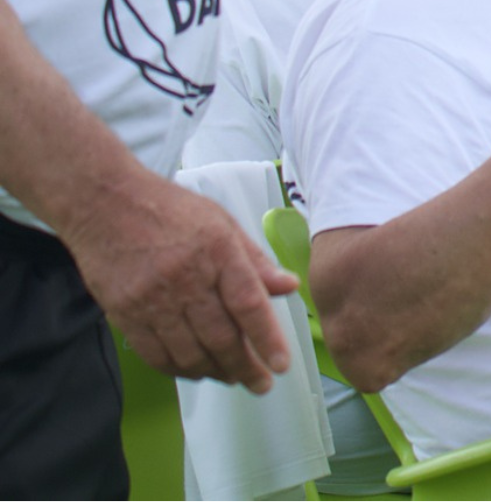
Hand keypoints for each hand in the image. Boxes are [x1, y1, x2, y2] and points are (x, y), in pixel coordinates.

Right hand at [62, 172, 296, 393]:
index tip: (281, 365)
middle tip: (261, 383)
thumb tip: (289, 286)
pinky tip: (195, 370)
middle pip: (221, 337)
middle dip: (245, 367)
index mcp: (218, 252)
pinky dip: (178, 369)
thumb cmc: (170, 210)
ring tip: (232, 377)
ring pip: (188, 352)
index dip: (267, 339)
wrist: (105, 203)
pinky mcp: (124, 313)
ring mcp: (152, 299)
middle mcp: (186, 279)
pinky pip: (155, 354)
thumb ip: (255, 260)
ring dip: (214, 372)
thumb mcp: (222, 223)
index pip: (249, 304)